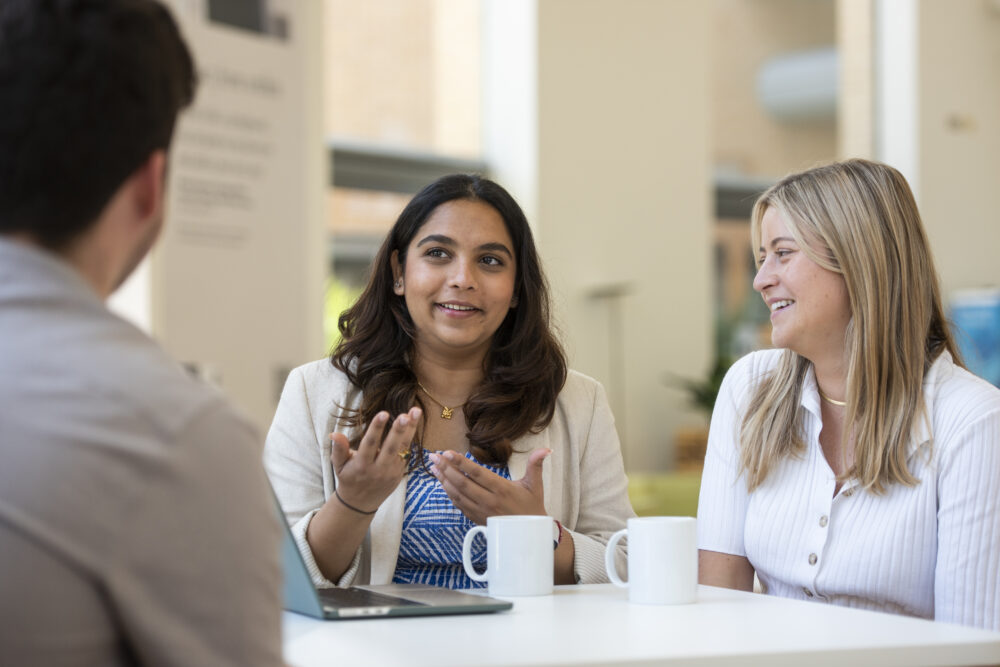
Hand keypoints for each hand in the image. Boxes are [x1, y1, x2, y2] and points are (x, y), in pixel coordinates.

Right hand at [330, 407, 420, 513]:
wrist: (361, 502)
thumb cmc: (348, 478)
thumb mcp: (339, 466)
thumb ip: (338, 449)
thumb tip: (334, 434)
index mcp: (362, 465)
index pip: (370, 444)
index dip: (377, 429)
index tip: (383, 413)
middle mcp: (379, 469)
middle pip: (391, 447)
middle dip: (398, 431)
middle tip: (405, 415)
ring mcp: (392, 471)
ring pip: (403, 448)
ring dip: (410, 429)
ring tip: (415, 411)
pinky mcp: (400, 472)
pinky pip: (407, 452)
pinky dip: (411, 436)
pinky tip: (414, 420)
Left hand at [428, 448, 549, 524]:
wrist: (529, 536)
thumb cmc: (532, 507)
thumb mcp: (535, 485)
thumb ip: (536, 464)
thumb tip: (546, 449)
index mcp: (502, 490)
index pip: (477, 474)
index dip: (461, 463)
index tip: (448, 453)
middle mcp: (489, 501)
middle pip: (463, 483)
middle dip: (446, 469)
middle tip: (433, 456)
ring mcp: (481, 511)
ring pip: (458, 494)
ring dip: (444, 480)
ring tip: (433, 467)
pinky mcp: (476, 518)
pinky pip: (459, 505)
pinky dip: (449, 493)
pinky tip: (442, 483)